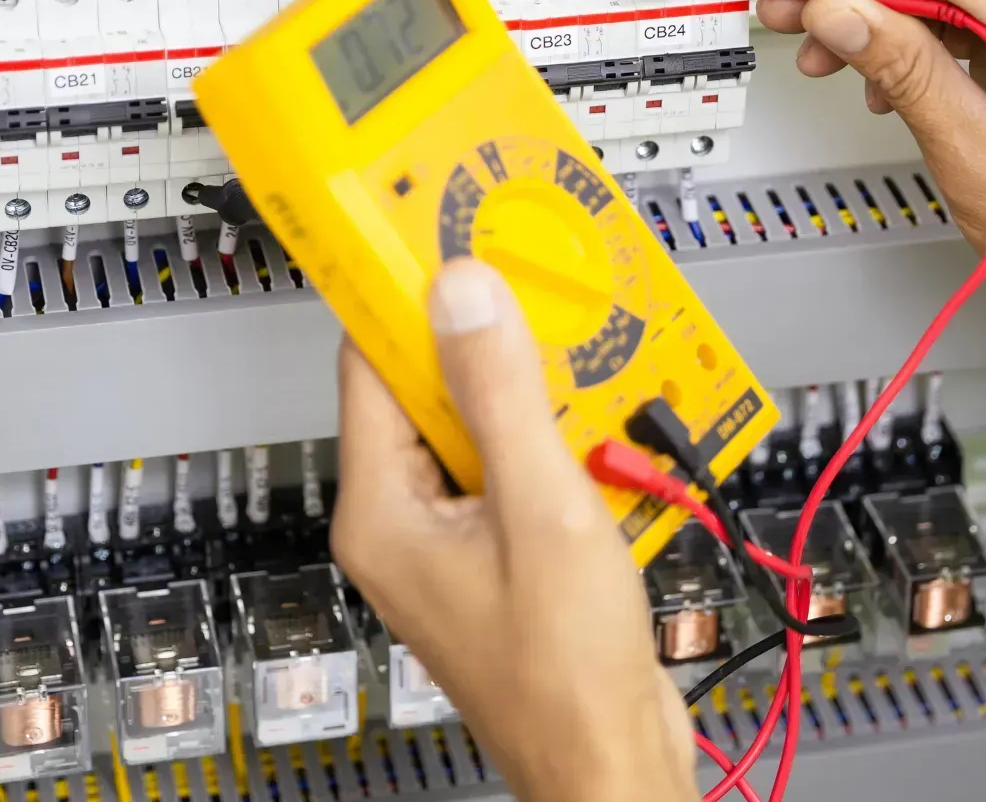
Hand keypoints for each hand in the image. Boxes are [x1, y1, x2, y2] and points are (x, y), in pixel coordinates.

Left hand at [331, 259, 696, 801]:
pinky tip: (609, 436)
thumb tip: (462, 294)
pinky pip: (519, 471)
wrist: (614, 765)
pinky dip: (562, 445)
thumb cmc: (563, 674)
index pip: (371, 363)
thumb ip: (501, 394)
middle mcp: (404, 521)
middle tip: (539, 292)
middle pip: (431, 389)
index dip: (410, 297)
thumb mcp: (541, 509)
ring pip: (483, 427)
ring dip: (539, 396)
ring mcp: (453, 539)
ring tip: (590, 367)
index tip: (444, 236)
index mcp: (382, 509)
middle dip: (491, 342)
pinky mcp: (500, 554)